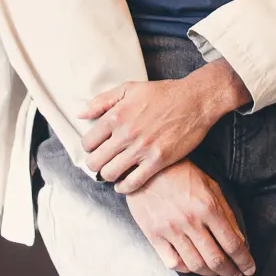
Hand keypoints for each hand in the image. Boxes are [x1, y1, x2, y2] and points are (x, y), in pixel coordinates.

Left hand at [80, 62, 249, 193]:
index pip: (87, 142)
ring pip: (110, 174)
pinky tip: (124, 184)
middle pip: (95, 162)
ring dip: (108, 176)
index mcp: (116, 115)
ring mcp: (142, 148)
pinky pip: (133, 183)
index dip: (89, 148)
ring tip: (113, 172)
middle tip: (102, 163)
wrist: (195, 100)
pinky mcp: (158, 161)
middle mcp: (126, 133)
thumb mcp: (129, 88)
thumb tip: (80, 114)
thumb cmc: (162, 93)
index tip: (96, 148)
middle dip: (95, 165)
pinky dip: (124, 187)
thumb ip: (102, 101)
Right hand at [125, 160, 254, 275]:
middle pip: (215, 259)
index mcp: (208, 208)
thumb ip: (226, 214)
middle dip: (230, 272)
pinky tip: (193, 266)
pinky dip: (186, 269)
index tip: (249, 269)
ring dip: (211, 274)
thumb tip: (240, 240)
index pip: (232, 244)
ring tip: (217, 273)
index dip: (244, 261)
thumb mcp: (211, 187)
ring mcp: (171, 230)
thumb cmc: (182, 174)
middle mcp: (190, 222)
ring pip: (195, 265)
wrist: (148, 168)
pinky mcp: (154, 235)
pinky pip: (173, 263)